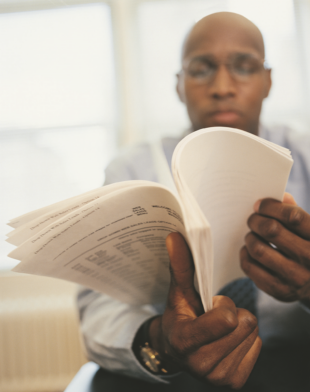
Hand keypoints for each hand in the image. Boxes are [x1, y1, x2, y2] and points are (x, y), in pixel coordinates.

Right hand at [149, 233, 260, 388]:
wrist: (176, 351)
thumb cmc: (179, 317)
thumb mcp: (178, 291)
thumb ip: (180, 265)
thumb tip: (175, 236)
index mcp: (185, 342)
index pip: (227, 319)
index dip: (224, 305)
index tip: (210, 304)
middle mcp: (202, 366)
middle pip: (245, 323)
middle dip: (232, 313)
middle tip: (214, 316)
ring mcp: (219, 377)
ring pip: (253, 332)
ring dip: (239, 325)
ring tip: (219, 327)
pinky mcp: (235, 381)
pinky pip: (257, 344)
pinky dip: (244, 338)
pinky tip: (226, 338)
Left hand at [241, 193, 309, 303]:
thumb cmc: (309, 248)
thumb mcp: (309, 230)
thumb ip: (296, 212)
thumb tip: (280, 196)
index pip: (293, 216)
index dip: (272, 207)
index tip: (259, 205)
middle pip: (272, 231)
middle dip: (256, 220)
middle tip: (252, 219)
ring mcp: (296, 277)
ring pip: (258, 249)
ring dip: (250, 238)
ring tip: (252, 235)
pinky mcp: (280, 291)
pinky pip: (251, 268)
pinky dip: (245, 255)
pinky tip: (250, 251)